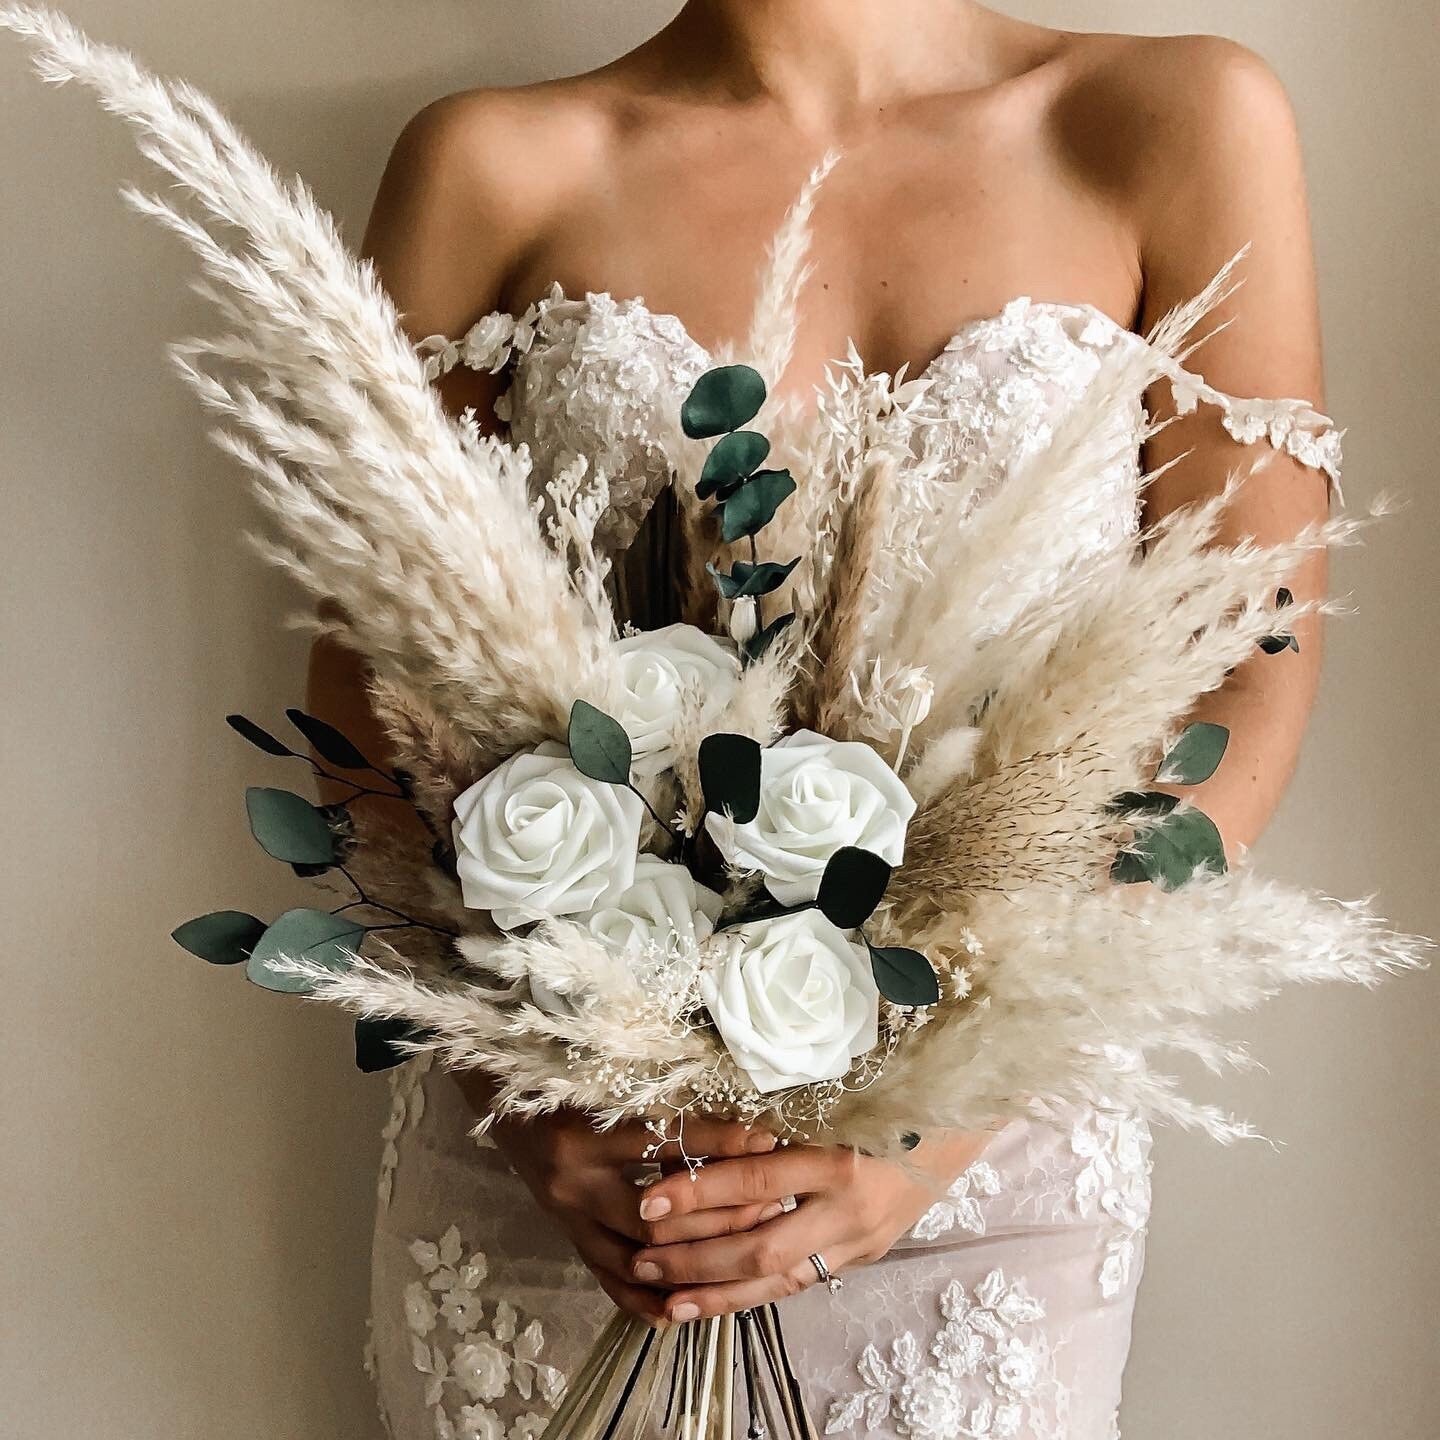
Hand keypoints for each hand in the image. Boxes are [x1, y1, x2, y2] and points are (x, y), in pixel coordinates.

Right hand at [472, 1088, 782, 1322]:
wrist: (501, 1104)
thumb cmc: (560, 1084)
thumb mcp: (602, 1084)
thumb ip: (657, 1103)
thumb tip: (726, 1112)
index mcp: (586, 1136)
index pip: (666, 1142)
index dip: (720, 1142)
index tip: (767, 1140)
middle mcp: (575, 1184)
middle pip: (657, 1217)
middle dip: (717, 1215)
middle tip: (768, 1207)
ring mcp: (570, 1220)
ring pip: (640, 1258)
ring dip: (694, 1260)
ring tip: (746, 1253)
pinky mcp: (571, 1240)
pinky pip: (612, 1283)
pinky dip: (650, 1299)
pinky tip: (688, 1306)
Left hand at [629, 1132, 993, 1321]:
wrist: (955, 1122)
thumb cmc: (883, 1094)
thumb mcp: (829, 1099)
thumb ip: (773, 1121)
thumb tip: (697, 1133)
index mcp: (837, 1157)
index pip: (755, 1183)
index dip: (699, 1193)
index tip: (649, 1201)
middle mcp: (848, 1208)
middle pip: (760, 1247)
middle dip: (696, 1258)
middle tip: (643, 1259)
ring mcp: (858, 1239)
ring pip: (778, 1280)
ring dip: (718, 1293)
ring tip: (666, 1300)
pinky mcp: (863, 1255)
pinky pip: (799, 1282)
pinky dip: (754, 1294)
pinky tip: (716, 1302)